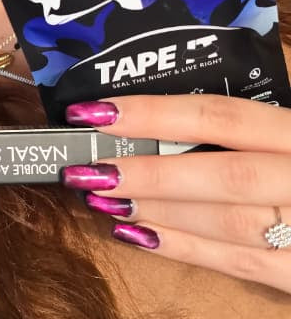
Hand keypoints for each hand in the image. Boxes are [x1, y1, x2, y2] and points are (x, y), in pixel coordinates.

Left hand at [60, 94, 290, 293]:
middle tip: (85, 169)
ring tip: (101, 199)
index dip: (154, 112)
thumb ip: (261, 100)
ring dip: (158, 210)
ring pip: (228, 220)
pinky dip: (188, 249)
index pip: (220, 116)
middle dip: (148, 171)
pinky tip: (140, 237)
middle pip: (221, 173)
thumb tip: (188, 84)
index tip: (96, 111)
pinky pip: (245, 263)